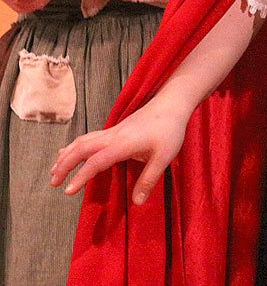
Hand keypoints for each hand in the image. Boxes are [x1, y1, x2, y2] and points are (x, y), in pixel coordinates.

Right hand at [50, 94, 190, 204]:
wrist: (172, 104)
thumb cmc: (170, 130)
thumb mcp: (164, 156)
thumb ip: (149, 179)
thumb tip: (137, 203)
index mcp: (123, 144)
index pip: (96, 162)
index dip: (81, 177)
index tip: (68, 191)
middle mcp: (112, 136)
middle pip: (81, 149)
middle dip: (64, 165)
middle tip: (53, 183)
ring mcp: (112, 131)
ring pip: (82, 142)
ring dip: (67, 155)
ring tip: (54, 171)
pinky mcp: (114, 130)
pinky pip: (89, 138)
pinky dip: (75, 146)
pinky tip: (69, 152)